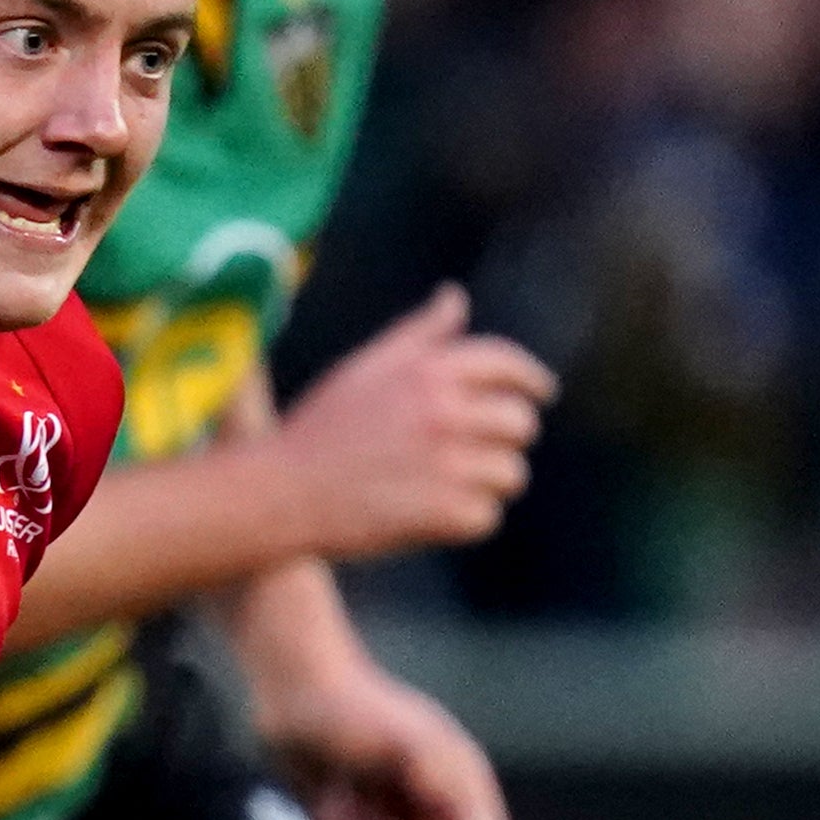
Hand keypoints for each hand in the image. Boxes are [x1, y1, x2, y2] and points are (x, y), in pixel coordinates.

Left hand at [252, 647, 516, 819]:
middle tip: (345, 812)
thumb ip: (441, 787)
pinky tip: (328, 799)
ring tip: (335, 799)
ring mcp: (400, 804)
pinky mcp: (365, 811)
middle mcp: (438, 794)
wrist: (288, 682)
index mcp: (459, 777)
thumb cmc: (341, 706)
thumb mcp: (392, 742)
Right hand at [268, 285, 553, 562]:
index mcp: (430, 371)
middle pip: (521, 423)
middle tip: (471, 454)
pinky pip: (487, 517)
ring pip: (510, 474)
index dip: (530, 380)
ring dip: (484, 484)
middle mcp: (447, 412)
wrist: (280, 494)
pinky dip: (463, 522)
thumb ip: (418, 333)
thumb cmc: (319, 429)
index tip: (539, 394)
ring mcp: (450, 465)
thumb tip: (456, 297)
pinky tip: (428, 516)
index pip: (508, 365)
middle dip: (502, 439)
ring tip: (441, 488)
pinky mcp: (446, 513)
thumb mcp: (364, 367)